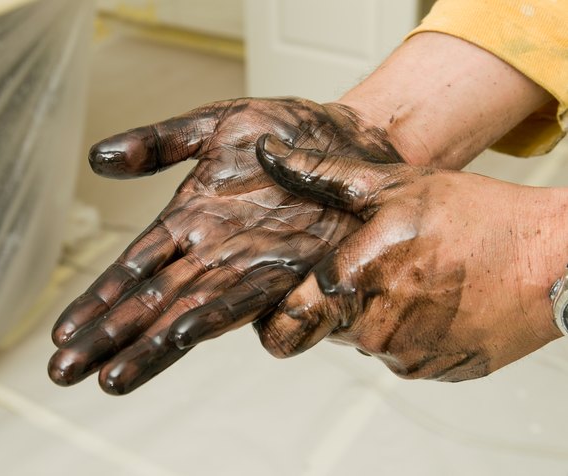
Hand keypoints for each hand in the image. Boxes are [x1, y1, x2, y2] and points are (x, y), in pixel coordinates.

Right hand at [48, 98, 401, 393]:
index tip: (62, 331)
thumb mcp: (215, 124)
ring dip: (150, 345)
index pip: (133, 268)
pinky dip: (214, 317)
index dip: (98, 299)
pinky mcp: (292, 271)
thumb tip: (97, 158)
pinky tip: (183, 335)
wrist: (351, 136)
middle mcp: (213, 253)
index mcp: (189, 221)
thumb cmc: (285, 131)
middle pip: (150, 301)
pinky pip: (248, 299)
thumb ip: (160, 143)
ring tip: (112, 377)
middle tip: (62, 371)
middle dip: (108, 337)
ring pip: (188, 313)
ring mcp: (249, 266)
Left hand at [255, 136, 564, 381]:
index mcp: (353, 282)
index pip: (284, 325)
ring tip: (416, 277)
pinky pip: (401, 355)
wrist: (555, 258)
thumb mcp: (396, 184)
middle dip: (340, 301)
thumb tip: (271, 155)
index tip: (286, 304)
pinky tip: (438, 300)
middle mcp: (373, 329)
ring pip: (365, 340)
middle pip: (328, 327)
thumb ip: (325, 176)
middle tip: (378, 267)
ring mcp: (406, 356)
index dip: (279, 315)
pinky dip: (410, 331)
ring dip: (377, 314)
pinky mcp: (435, 371)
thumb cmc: (478, 216)